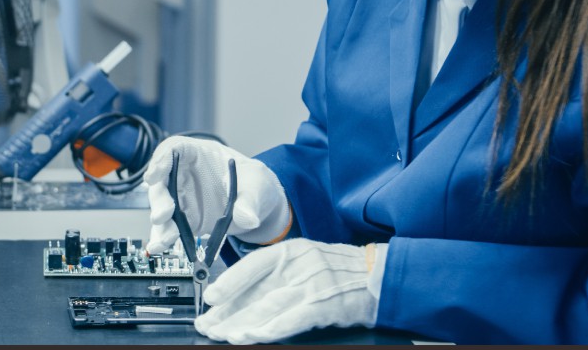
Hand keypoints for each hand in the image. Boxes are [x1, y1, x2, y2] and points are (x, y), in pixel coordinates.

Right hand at [143, 137, 290, 255]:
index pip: (174, 150)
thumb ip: (250, 199)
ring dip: (161, 224)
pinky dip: (163, 238)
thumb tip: (246, 217)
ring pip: (162, 208)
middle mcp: (185, 175)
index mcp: (200, 155)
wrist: (258, 206)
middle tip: (163, 215)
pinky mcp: (185, 219)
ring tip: (165, 239)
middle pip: (163, 182)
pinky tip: (159, 247)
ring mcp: (183, 198)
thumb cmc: (254, 183)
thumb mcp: (257, 184)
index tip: (153, 177)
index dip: (160, 161)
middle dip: (160, 199)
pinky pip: (170, 227)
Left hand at [194, 238, 385, 344]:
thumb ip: (278, 276)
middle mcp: (298, 265)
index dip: (229, 282)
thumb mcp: (306, 262)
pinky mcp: (323, 305)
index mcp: (291, 251)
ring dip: (242, 323)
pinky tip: (252, 336)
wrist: (378, 276)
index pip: (252, 265)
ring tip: (224, 334)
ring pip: (267, 306)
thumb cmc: (341, 271)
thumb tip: (244, 297)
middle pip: (255, 291)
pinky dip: (269, 329)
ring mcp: (311, 285)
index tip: (211, 298)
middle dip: (228, 312)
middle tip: (208, 325)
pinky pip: (290, 320)